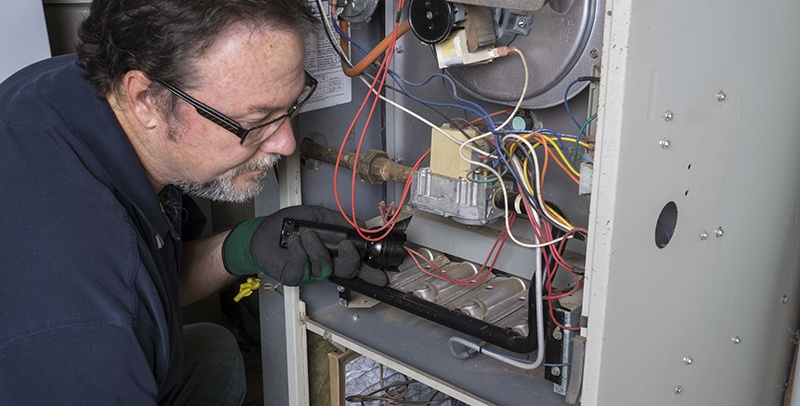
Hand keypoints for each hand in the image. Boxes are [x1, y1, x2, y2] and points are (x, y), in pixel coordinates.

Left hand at [222, 205, 387, 285]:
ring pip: (324, 267)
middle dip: (351, 260)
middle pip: (347, 270)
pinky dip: (299, 250)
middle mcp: (325, 264)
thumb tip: (361, 224)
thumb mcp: (318, 216)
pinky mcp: (294, 276)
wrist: (263, 232)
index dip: (371, 272)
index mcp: (334, 252)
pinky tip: (294, 240)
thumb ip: (340, 221)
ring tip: (306, 234)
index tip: (383, 274)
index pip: (357, 265)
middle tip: (347, 246)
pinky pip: (303, 266)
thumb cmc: (289, 225)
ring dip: (316, 247)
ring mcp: (310, 273)